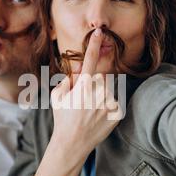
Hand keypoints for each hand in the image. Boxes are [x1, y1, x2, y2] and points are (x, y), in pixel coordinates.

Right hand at [50, 28, 121, 159]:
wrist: (73, 143)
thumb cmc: (63, 118)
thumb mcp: (57, 96)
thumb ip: (67, 79)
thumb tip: (77, 71)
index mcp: (84, 85)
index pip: (92, 59)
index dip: (95, 44)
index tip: (100, 32)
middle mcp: (100, 92)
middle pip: (103, 76)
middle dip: (96, 81)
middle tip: (85, 96)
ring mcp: (111, 102)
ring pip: (109, 88)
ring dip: (102, 93)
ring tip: (91, 109)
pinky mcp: (118, 112)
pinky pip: (115, 100)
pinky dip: (107, 105)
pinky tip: (97, 115)